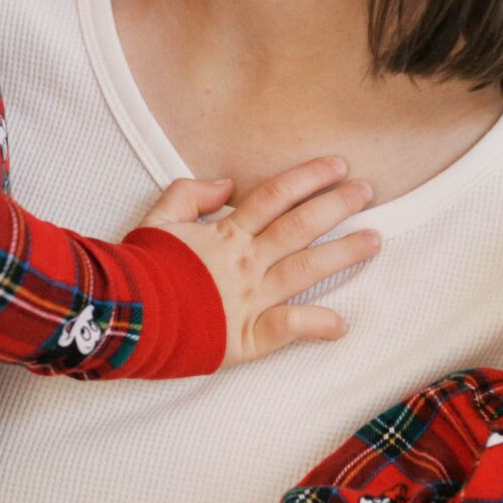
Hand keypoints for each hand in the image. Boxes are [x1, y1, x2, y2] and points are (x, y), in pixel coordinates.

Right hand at [136, 160, 378, 366]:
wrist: (127, 315)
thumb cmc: (140, 269)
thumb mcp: (157, 220)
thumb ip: (190, 195)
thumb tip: (227, 184)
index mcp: (226, 235)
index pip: (275, 197)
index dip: (308, 178)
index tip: (338, 166)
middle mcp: (246, 262)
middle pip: (300, 226)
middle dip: (336, 206)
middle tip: (367, 191)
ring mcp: (250, 298)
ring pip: (306, 269)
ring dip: (343, 254)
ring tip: (375, 241)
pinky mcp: (246, 335)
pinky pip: (287, 327)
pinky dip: (316, 326)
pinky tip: (343, 324)